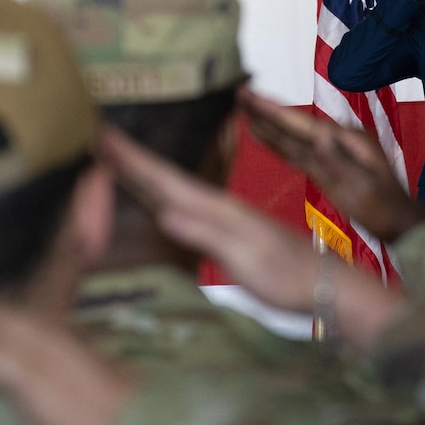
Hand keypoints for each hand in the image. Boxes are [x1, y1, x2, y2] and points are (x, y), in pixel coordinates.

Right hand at [98, 126, 405, 346]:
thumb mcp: (248, 258)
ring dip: (142, 176)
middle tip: (96, 137)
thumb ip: (208, 235)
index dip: (132, 160)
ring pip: (171, 192)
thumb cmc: (290, 278)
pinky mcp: (226, 235)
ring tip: (113, 160)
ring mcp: (222, 221)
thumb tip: (164, 212)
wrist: (328, 289)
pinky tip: (154, 201)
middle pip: (164, 179)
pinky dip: (162, 199)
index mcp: (218, 209)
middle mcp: (217, 208)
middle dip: (129, 160)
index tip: (102, 135)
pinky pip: (182, 210)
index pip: (165, 180)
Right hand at [239, 92, 424, 244]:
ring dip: (268, 123)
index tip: (248, 94)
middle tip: (238, 92)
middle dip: (265, 109)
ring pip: (292, 136)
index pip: (300, 123)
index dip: (272, 110)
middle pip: (293, 124)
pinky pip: (296, 151)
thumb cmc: (383, 207)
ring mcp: (331, 152)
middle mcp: (336, 140)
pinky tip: (264, 136)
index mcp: (344, 140)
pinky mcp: (326, 167)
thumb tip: (318, 136)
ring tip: (243, 108)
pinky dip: (277, 142)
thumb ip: (338, 161)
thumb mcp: (363, 185)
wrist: (401, 223)